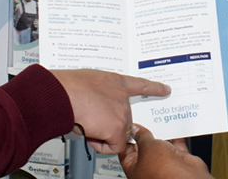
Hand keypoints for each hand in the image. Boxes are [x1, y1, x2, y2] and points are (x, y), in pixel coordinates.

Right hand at [50, 69, 169, 154]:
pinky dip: (102, 146)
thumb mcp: (87, 82)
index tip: (166, 89)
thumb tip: (93, 107)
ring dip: (103, 134)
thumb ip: (98, 94)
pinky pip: (114, 146)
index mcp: (116, 81)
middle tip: (91, 120)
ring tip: (85, 124)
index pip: (140, 84)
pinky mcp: (117, 128)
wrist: (62, 94)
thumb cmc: (67, 87)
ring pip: (118, 133)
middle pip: (124, 118)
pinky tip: (90, 134)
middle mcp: (122, 97)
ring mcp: (122, 113)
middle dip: (109, 124)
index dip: (154, 88)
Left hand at [119, 125, 212, 178]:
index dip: (127, 137)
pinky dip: (176, 136)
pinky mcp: (178, 160)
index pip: (126, 151)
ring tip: (158, 119)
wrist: (186, 177)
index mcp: (134, 169)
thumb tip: (137, 130)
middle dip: (145, 133)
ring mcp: (164, 164)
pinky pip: (176, 145)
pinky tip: (174, 126)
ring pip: (161, 144)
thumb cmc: (163, 172)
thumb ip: (142, 136)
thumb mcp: (147, 147)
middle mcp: (149, 167)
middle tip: (144, 119)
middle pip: (144, 146)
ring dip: (161, 133)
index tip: (129, 124)